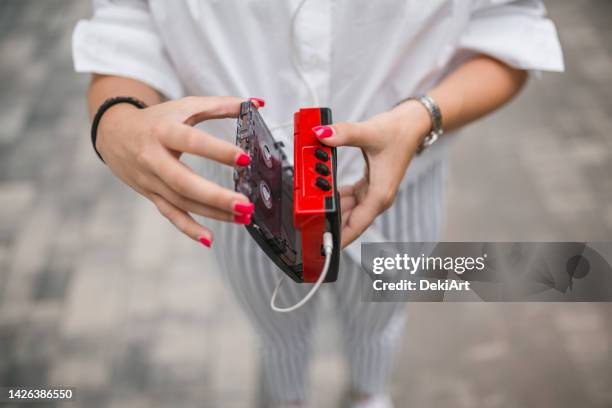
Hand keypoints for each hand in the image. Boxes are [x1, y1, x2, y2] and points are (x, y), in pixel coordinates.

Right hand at [96, 96, 264, 246]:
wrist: (113, 133)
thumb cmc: (156, 119)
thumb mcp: (185, 106)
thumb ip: (222, 105)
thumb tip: (258, 103)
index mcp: (164, 131)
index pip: (192, 142)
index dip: (218, 151)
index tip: (244, 159)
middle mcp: (154, 158)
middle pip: (185, 182)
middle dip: (216, 196)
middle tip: (245, 204)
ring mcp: (151, 180)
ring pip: (182, 202)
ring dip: (213, 213)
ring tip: (243, 216)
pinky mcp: (151, 195)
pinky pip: (170, 214)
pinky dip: (189, 229)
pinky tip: (209, 239)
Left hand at [316, 101, 431, 247]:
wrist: (413, 124)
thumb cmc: (398, 132)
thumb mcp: (368, 132)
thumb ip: (343, 133)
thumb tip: (322, 134)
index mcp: (380, 194)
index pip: (356, 225)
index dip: (339, 238)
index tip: (325, 247)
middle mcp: (377, 198)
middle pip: (349, 220)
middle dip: (329, 223)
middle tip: (306, 225)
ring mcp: (374, 193)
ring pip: (348, 209)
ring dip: (331, 207)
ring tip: (310, 206)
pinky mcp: (370, 186)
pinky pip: (350, 198)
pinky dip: (337, 196)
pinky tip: (325, 191)